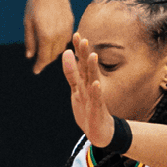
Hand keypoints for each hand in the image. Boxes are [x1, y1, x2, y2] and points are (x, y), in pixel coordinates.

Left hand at [25, 0, 73, 74]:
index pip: (44, 58)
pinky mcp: (71, 23)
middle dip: (46, 60)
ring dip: (54, 52)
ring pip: (62, 48)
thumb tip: (30, 56)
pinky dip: (60, 43)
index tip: (35, 71)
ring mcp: (67, 29)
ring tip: (46, 51)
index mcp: (46, 36)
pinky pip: (67, 39)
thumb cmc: (35, 3)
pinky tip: (54, 40)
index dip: (39, 66)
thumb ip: (30, 41)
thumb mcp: (28, 23)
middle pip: (53, 55)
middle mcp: (59, 35)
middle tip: (39, 61)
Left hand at [61, 34, 116, 148]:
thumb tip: (67, 52)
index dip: (78, 50)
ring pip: (93, 80)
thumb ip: (72, 72)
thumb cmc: (88, 109)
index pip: (80, 62)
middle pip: (87, 67)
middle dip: (84, 54)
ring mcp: (94, 97)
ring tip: (92, 55)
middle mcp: (90, 86)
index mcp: (84, 81)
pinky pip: (97, 99)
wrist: (99, 131)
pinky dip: (96, 91)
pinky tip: (96, 84)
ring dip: (92, 68)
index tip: (75, 34)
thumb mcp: (76, 89)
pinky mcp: (97, 108)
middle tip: (83, 38)